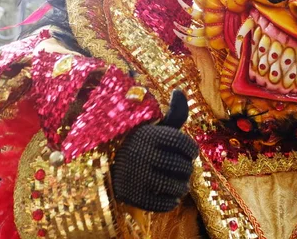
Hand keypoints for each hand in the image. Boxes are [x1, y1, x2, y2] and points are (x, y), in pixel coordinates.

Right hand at [111, 90, 198, 211]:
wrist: (104, 166)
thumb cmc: (139, 144)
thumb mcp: (153, 127)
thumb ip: (172, 113)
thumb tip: (179, 91)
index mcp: (148, 135)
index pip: (184, 144)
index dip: (192, 150)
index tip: (189, 153)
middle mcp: (141, 154)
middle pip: (184, 167)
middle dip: (187, 169)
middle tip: (182, 169)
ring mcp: (136, 177)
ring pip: (177, 187)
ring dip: (182, 186)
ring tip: (179, 183)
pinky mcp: (132, 198)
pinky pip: (165, 204)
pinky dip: (172, 201)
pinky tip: (169, 195)